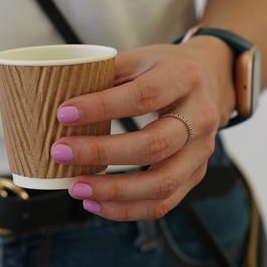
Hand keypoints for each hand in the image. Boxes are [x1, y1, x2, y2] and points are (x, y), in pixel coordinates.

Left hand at [50, 39, 236, 220]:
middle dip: (101, 153)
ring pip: (162, 182)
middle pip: (153, 145)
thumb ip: (104, 74)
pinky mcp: (196, 174)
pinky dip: (127, 209)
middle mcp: (200, 117)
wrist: (213, 80)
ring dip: (114, 191)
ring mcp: (202, 151)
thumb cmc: (163, 69)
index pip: (143, 96)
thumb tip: (54, 95)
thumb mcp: (140, 58)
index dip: (102, 107)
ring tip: (75, 187)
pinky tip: (96, 203)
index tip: (63, 113)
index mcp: (184, 78)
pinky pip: (164, 202)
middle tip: (59, 152)